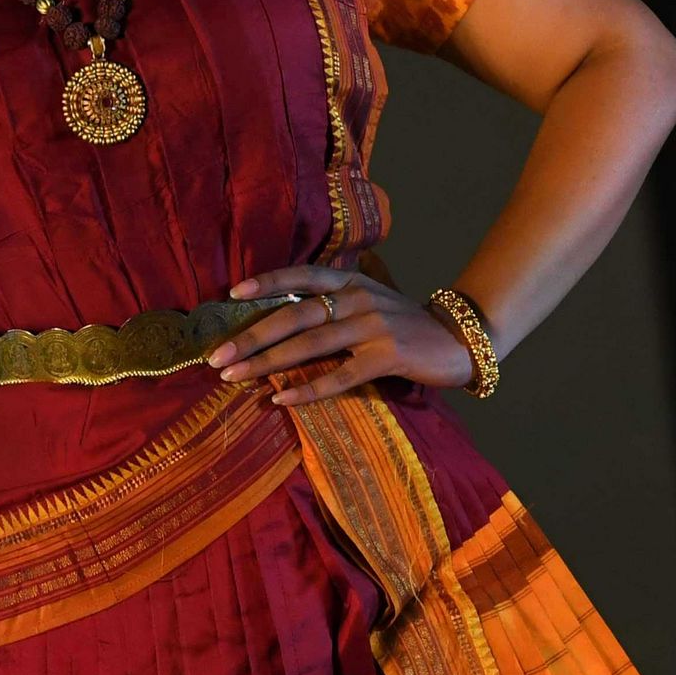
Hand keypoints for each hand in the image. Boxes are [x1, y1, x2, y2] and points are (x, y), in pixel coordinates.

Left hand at [208, 264, 476, 405]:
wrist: (459, 339)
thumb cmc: (404, 324)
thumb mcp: (368, 302)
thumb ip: (332, 305)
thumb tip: (279, 321)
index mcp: (350, 282)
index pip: (301, 276)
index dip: (267, 282)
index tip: (232, 294)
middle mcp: (358, 299)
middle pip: (295, 316)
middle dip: (251, 336)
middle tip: (216, 355)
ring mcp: (373, 327)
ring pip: (311, 344)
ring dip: (268, 362)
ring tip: (235, 376)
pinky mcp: (387, 357)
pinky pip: (340, 376)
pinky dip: (308, 388)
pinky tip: (281, 398)